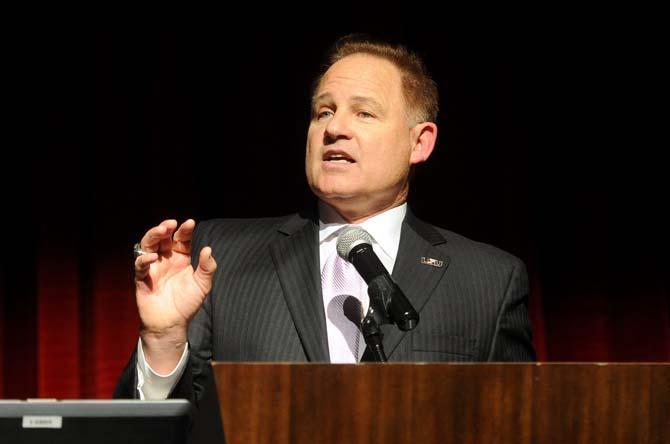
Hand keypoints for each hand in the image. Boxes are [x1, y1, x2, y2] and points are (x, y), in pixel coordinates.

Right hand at [134, 219, 216, 371]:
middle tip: (171, 223)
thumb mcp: (202, 285)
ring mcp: (153, 268)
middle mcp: (166, 260)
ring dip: (152, 236)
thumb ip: (207, 268)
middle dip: (165, 228)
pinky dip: (144, 259)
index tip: (190, 223)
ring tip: (161, 230)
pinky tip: (153, 257)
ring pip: (148, 246)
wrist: (172, 324)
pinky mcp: (142, 279)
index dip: (185, 230)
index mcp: (181, 258)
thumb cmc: (187, 304)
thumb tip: (208, 249)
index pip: (181, 239)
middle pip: (162, 238)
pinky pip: (140, 266)